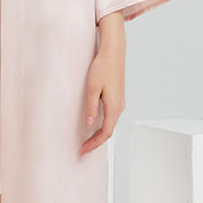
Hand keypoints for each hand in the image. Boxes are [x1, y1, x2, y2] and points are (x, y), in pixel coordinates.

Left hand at [79, 13, 125, 156]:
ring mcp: (119, 102)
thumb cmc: (103, 67)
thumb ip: (91, 108)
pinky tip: (93, 124)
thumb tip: (89, 124)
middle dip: (96, 141)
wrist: (113, 53)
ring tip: (86, 139)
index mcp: (114, 106)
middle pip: (108, 131)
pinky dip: (102, 124)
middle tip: (82, 148)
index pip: (105, 133)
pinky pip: (110, 116)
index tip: (83, 149)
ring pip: (110, 124)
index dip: (94, 144)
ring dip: (99, 133)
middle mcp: (119, 106)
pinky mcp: (117, 97)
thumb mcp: (93, 88)